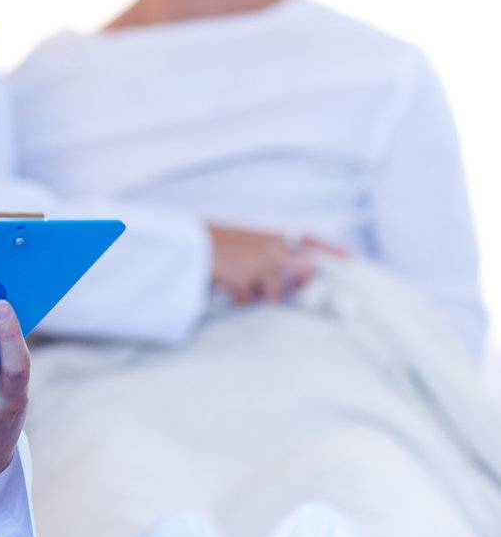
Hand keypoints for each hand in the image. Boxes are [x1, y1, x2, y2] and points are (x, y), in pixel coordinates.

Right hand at [207, 224, 349, 304]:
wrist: (184, 245)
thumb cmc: (213, 244)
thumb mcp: (244, 242)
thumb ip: (269, 253)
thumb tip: (294, 272)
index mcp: (269, 235)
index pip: (309, 239)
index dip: (330, 249)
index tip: (351, 259)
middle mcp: (270, 246)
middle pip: (303, 271)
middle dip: (299, 286)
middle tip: (278, 289)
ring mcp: (258, 261)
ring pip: (276, 293)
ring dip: (259, 295)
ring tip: (238, 283)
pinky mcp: (244, 276)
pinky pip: (249, 300)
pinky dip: (239, 299)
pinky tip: (225, 287)